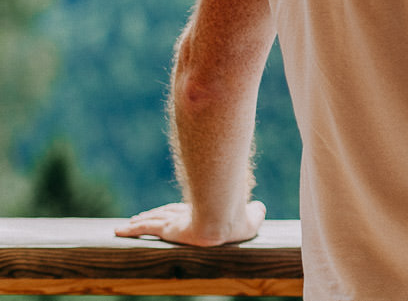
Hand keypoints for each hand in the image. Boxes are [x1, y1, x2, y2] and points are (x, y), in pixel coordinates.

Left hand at [115, 200, 264, 245]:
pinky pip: (144, 228)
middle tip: (143, 215)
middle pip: (166, 212)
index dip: (176, 210)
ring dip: (141, 220)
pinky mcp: (166, 229)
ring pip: (153, 219)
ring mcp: (175, 220)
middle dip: (155, 214)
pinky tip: (118, 230)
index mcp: (205, 211)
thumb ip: (255, 212)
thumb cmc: (239, 221)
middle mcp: (188, 213)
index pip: (187, 209)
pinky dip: (130, 229)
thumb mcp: (253, 218)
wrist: (224, 221)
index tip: (170, 211)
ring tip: (129, 222)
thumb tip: (259, 208)